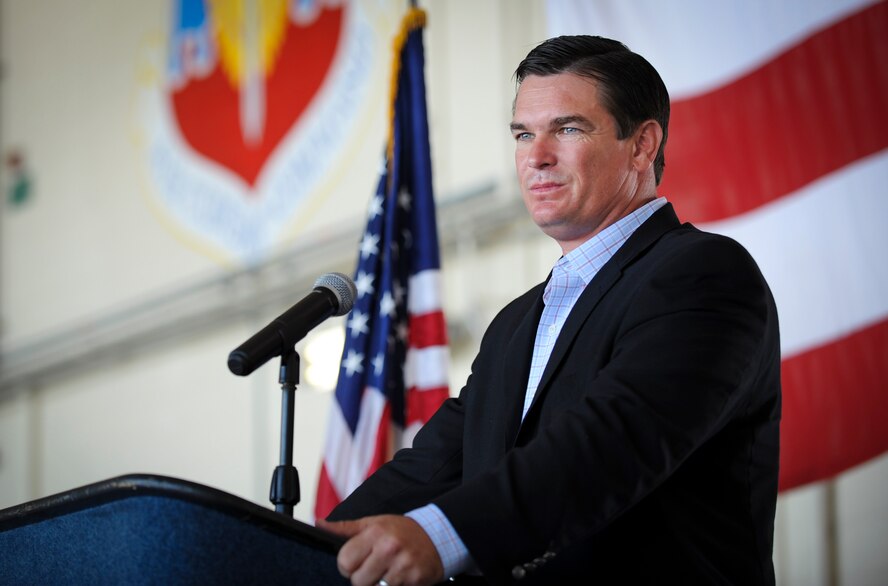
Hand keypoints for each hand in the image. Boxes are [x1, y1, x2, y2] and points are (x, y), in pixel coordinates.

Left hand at [317, 515, 443, 585]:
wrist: (437, 536)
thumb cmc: (402, 531)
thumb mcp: (374, 523)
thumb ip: (345, 528)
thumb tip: (319, 524)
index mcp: (375, 533)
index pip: (345, 561)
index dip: (347, 565)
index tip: (357, 562)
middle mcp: (389, 548)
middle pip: (357, 581)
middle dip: (363, 577)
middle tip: (375, 567)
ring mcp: (402, 566)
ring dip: (379, 584)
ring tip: (389, 570)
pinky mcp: (414, 581)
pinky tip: (400, 576)